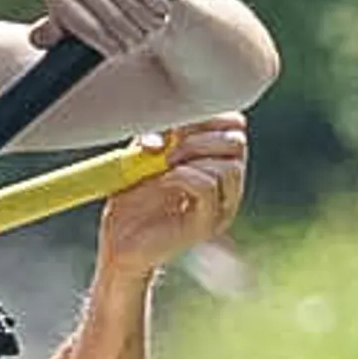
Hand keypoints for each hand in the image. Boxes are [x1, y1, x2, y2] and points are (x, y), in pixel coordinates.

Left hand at [32, 0, 175, 64]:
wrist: (148, 12)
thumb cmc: (113, 32)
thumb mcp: (86, 42)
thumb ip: (60, 39)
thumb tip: (36, 38)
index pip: (63, 8)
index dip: (91, 31)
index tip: (114, 52)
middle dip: (117, 24)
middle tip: (137, 44)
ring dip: (138, 14)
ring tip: (151, 31)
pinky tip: (161, 10)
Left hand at [92, 115, 248, 275]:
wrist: (120, 243)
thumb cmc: (133, 199)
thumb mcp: (145, 154)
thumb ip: (161, 134)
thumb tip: (169, 121)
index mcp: (219, 164)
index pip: (235, 125)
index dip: (205, 115)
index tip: (173, 123)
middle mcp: (228, 186)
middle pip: (237, 141)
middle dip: (198, 135)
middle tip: (168, 146)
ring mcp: (221, 208)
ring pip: (229, 166)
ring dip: (191, 156)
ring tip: (164, 165)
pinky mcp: (205, 225)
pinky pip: (207, 187)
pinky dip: (182, 176)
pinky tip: (163, 181)